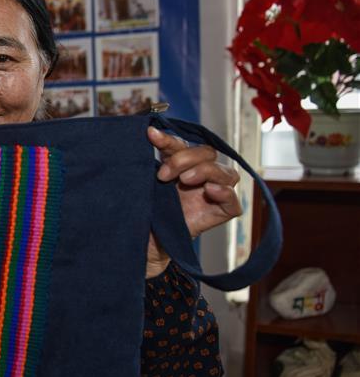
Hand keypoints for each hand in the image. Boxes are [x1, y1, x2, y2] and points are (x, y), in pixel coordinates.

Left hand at [145, 126, 241, 277]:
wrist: (144, 244)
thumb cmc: (144, 213)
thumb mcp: (145, 185)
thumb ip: (148, 162)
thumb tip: (148, 132)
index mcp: (180, 166)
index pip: (182, 145)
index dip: (169, 139)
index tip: (151, 136)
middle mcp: (199, 177)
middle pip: (207, 153)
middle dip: (185, 158)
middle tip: (163, 174)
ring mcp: (212, 195)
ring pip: (225, 172)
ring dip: (205, 171)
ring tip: (184, 181)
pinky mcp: (219, 214)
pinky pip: (234, 203)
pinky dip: (226, 193)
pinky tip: (211, 190)